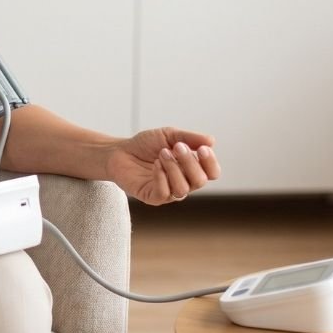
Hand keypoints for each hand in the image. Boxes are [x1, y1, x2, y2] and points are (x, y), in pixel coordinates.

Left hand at [105, 127, 220, 205]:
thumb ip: (189, 138)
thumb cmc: (146, 145)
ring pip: (183, 189)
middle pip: (200, 181)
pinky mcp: (152, 197)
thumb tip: (212, 141)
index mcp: (191, 169)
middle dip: (190, 162)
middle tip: (177, 147)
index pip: (212, 173)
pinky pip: (164, 194)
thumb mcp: (169, 135)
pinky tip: (155, 165)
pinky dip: (161, 177)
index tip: (202, 148)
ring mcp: (169, 192)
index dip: (211, 162)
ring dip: (174, 168)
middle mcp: (183, 182)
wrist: (120, 151)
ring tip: (162, 153)